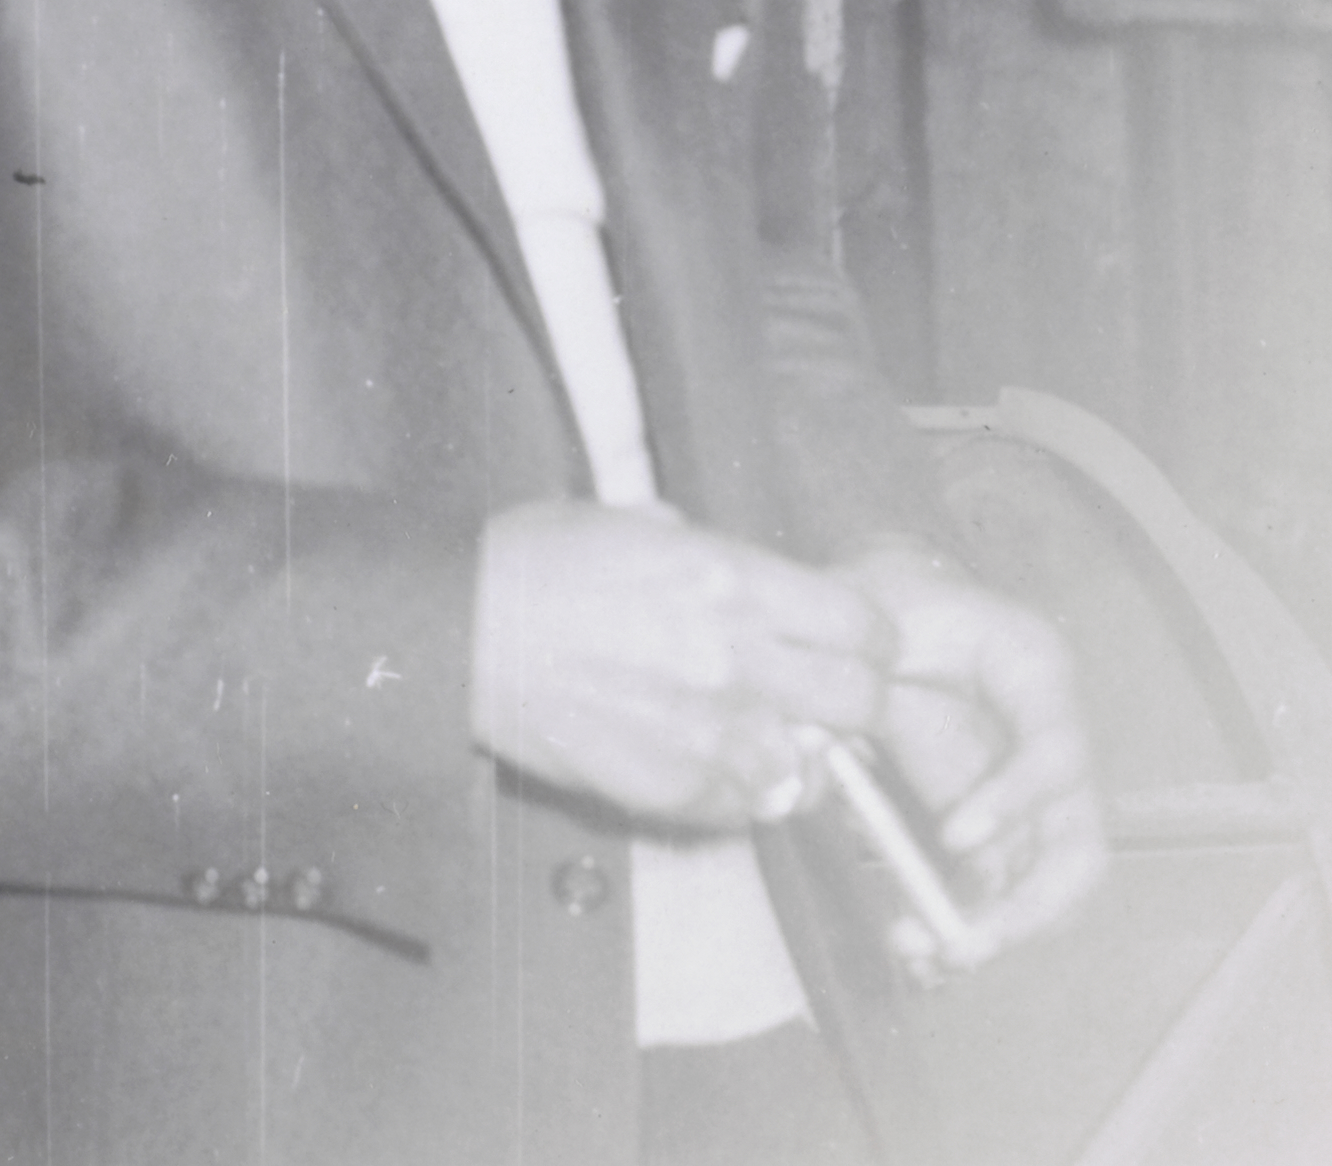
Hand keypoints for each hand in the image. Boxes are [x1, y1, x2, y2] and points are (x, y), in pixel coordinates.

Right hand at [471, 501, 895, 830]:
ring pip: (812, 769)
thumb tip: (749, 581)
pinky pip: (748, 808)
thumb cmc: (535, 565)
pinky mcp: (674, 788)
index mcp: (730, 580)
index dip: (866, 637)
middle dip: (849, 697)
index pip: (860, 626)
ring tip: (758, 732)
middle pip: (860, 703)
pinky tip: (709, 759)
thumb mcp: (632, 523)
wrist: (465, 631)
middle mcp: (736, 659)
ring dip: (793, 751)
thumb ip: (708, 552)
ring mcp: (709, 732)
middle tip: (824, 692)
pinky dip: (740, 791)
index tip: (856, 643)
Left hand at [835, 541, 1108, 977]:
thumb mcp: (867, 606)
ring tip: (922, 954)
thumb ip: (849, 668)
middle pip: (1079, 847)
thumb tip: (811, 743)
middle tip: (957, 941)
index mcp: (1037, 672)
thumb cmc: (887, 598)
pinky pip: (1001, 893)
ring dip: (992, 931)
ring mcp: (1034, 797)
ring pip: (1046, 890)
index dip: (1014, 800)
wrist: (891, 604)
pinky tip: (913, 945)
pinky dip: (965, 924)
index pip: (1056, 752)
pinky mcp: (1001, 828)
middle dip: (1027, 908)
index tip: (953, 835)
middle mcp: (1053, 743)